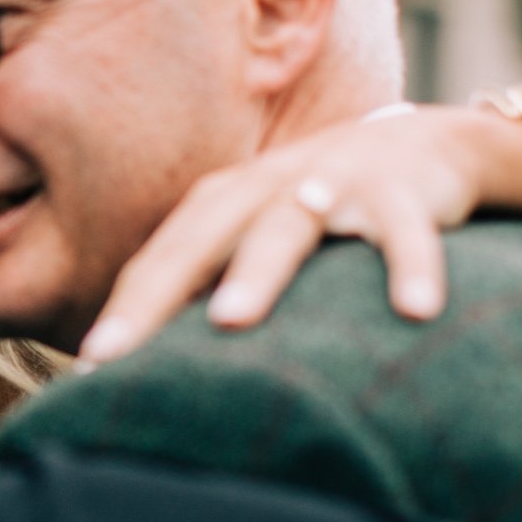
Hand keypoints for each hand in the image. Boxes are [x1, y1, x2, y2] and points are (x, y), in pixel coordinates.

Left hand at [80, 107, 509, 364]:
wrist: (430, 146)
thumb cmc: (325, 211)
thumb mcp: (264, 241)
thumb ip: (216, 292)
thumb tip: (159, 375)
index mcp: (224, 205)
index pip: (160, 261)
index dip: (123, 313)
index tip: (90, 370)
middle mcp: (266, 188)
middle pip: (200, 240)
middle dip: (155, 294)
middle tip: (113, 352)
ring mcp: (331, 182)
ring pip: (286, 227)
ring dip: (257, 272)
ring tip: (229, 321)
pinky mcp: (401, 190)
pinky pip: (404, 232)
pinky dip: (411, 267)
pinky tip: (415, 312)